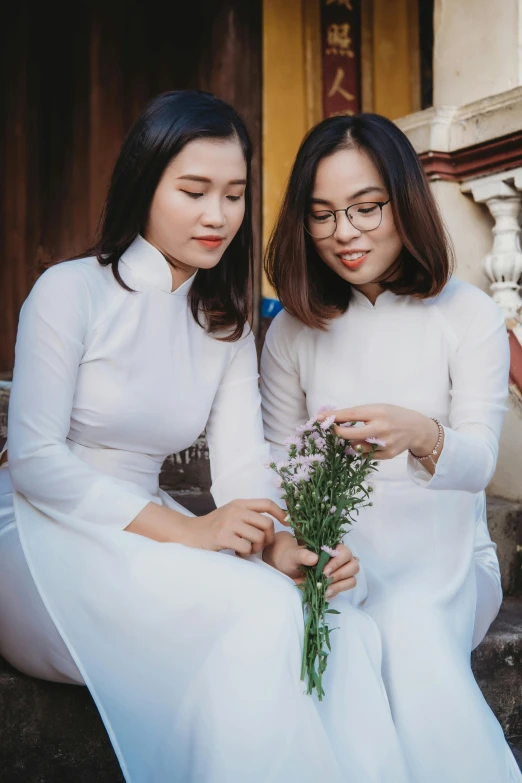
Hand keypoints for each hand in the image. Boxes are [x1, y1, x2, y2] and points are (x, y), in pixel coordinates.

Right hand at [187, 499, 286, 555]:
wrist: (188, 533)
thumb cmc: (213, 527)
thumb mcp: (231, 514)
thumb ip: (248, 515)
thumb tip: (272, 522)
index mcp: (239, 503)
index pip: (267, 504)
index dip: (281, 513)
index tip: (287, 524)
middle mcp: (236, 510)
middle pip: (267, 524)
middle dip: (268, 538)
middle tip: (258, 545)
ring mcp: (229, 522)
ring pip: (258, 537)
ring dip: (255, 548)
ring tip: (245, 549)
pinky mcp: (223, 536)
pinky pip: (246, 547)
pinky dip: (244, 554)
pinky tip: (236, 552)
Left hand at [262, 532, 359, 597]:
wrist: (286, 570)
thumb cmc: (290, 558)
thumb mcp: (292, 555)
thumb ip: (302, 554)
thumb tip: (315, 558)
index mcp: (330, 548)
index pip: (345, 552)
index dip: (337, 561)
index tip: (324, 570)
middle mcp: (338, 560)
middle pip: (353, 565)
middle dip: (340, 574)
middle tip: (324, 578)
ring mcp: (339, 573)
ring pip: (352, 579)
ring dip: (340, 585)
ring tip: (325, 588)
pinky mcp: (336, 585)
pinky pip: (344, 589)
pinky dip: (336, 591)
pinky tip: (324, 593)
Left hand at [319, 404, 440, 460]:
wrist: (416, 429)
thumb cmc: (392, 415)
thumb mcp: (378, 408)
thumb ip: (360, 414)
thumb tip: (334, 418)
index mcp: (378, 412)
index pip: (350, 414)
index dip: (333, 417)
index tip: (319, 417)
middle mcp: (381, 427)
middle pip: (350, 434)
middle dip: (337, 432)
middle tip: (333, 430)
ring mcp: (384, 443)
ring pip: (356, 446)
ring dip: (351, 442)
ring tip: (358, 436)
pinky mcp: (387, 454)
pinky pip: (365, 455)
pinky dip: (362, 449)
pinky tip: (368, 443)